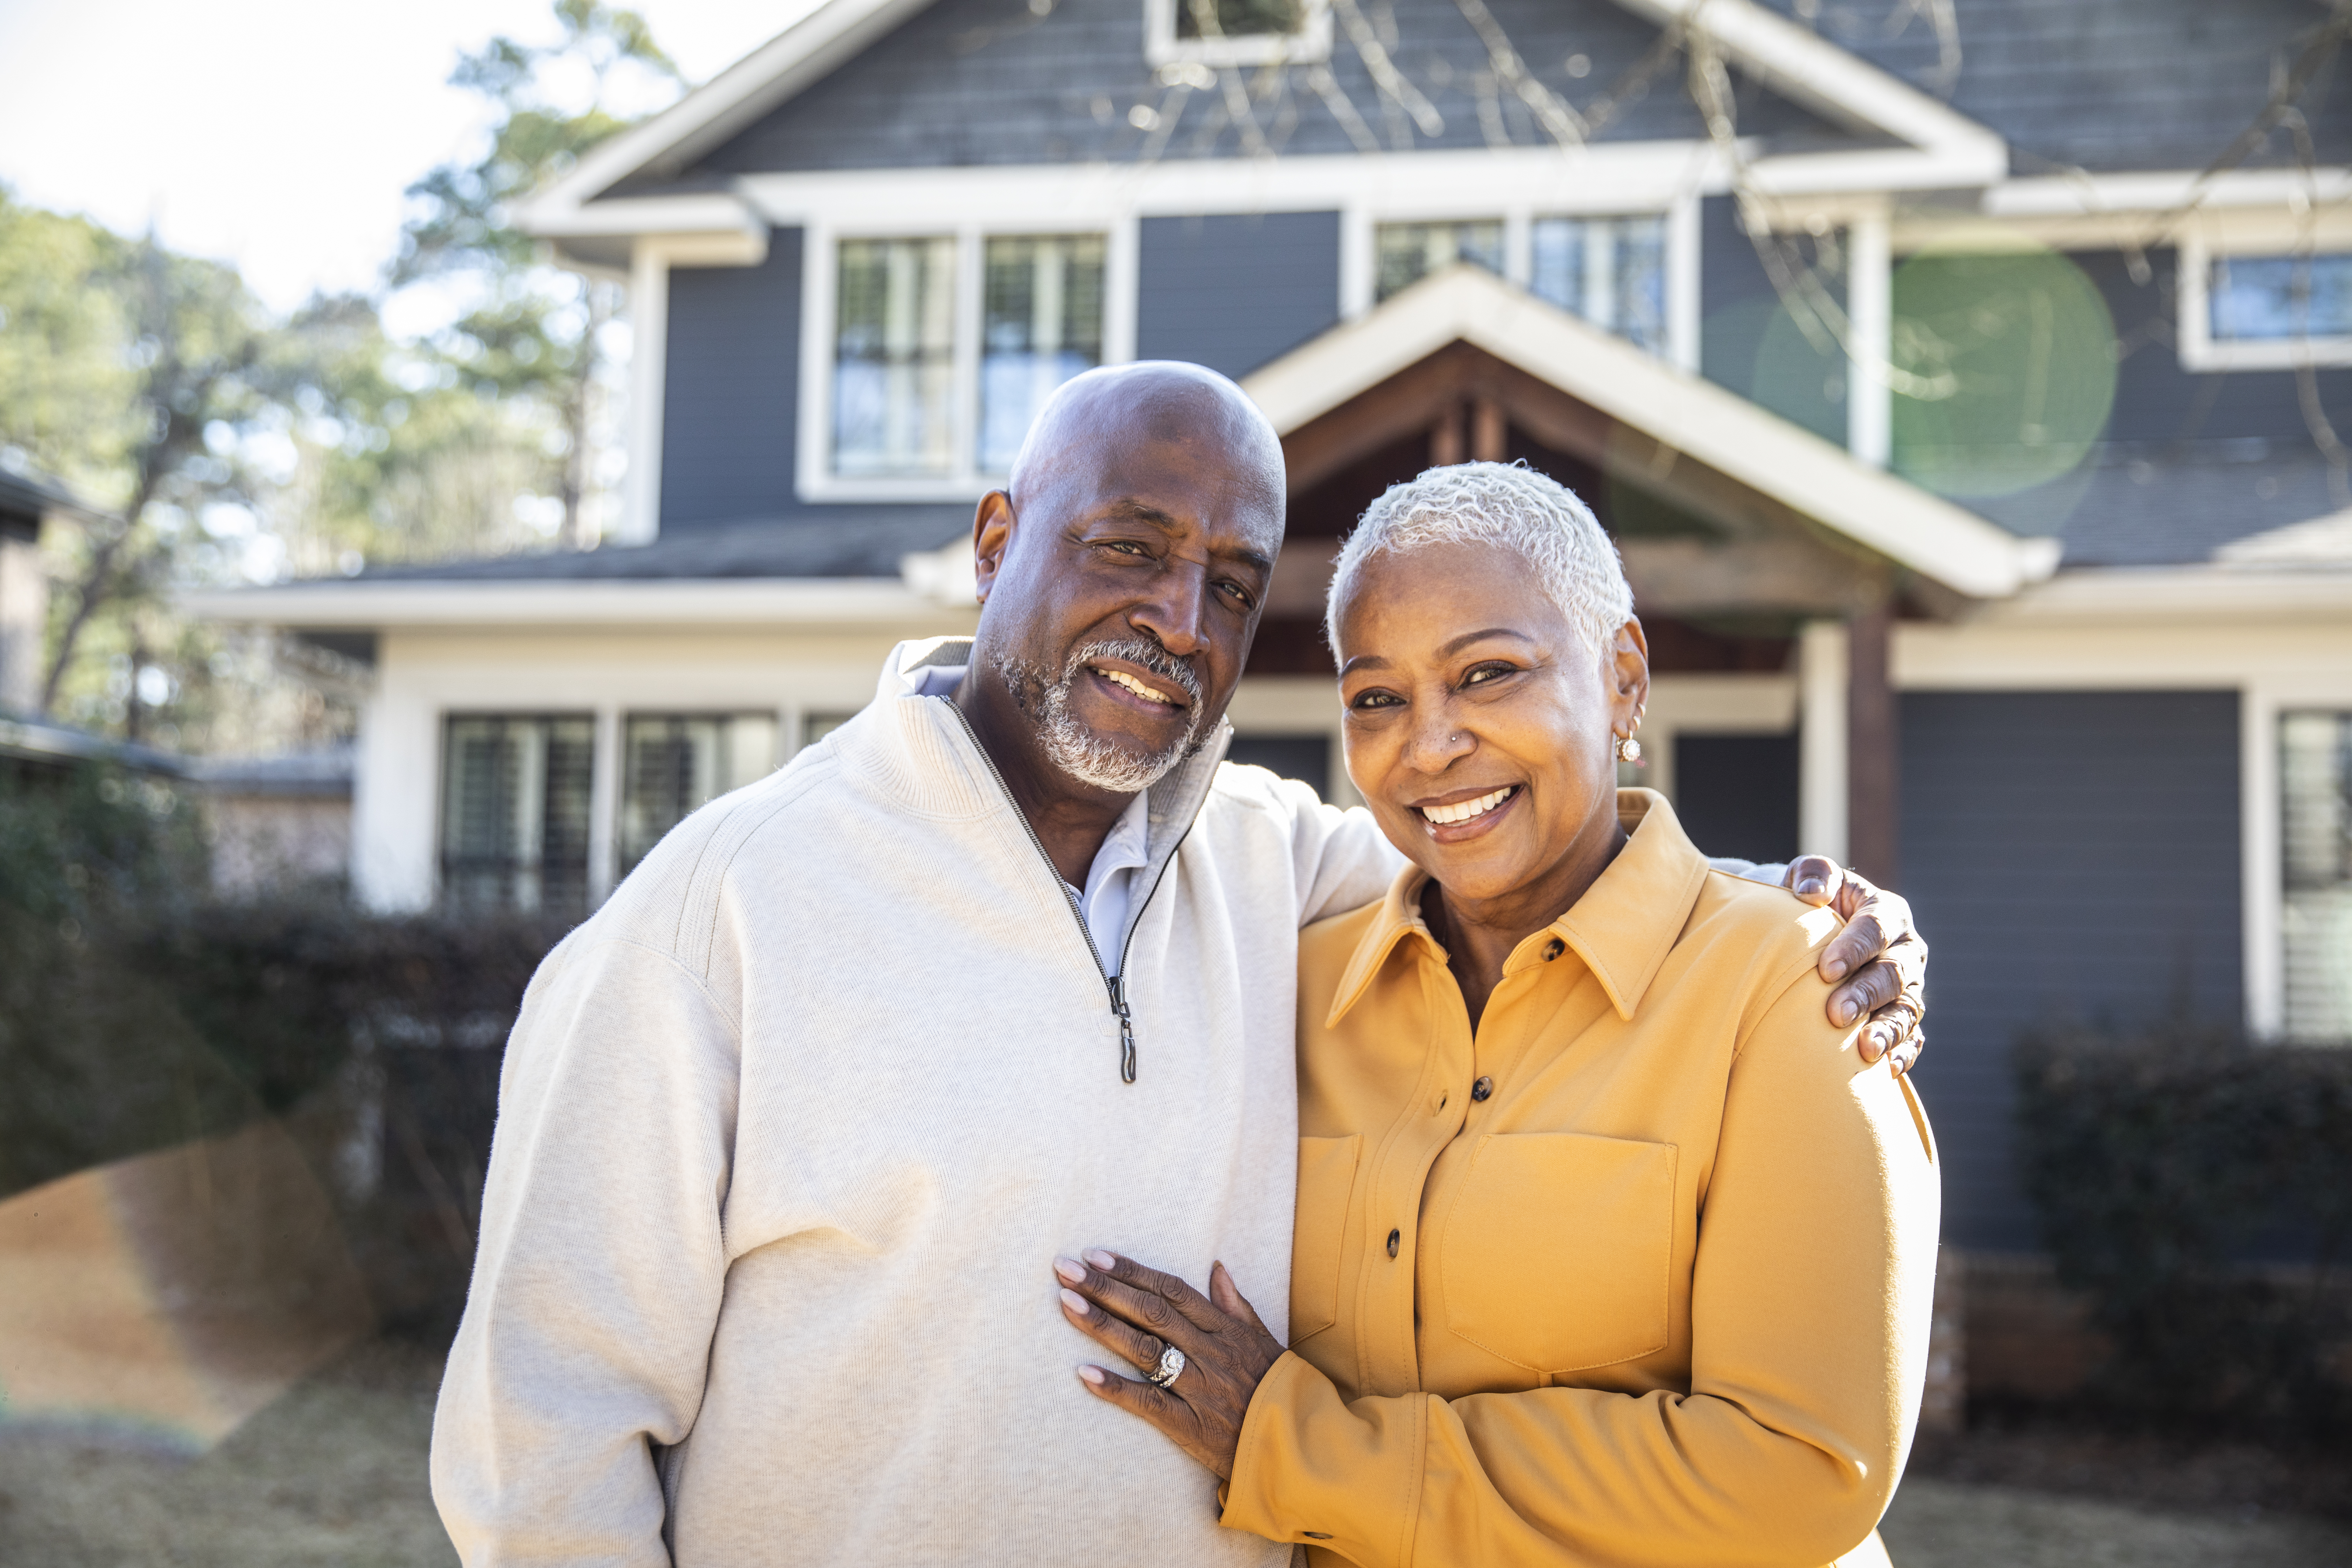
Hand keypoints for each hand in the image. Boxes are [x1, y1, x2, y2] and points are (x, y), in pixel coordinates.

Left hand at [1055, 1249, 1284, 1481]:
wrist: (1297, 1445)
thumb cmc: (1277, 1389)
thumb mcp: (1264, 1340)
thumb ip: (1236, 1304)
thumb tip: (1216, 1267)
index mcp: (1225, 1330)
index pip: (1171, 1290)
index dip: (1132, 1271)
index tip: (1095, 1256)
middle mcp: (1210, 1353)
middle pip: (1151, 1312)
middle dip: (1105, 1288)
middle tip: (1064, 1269)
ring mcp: (1200, 1388)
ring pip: (1146, 1349)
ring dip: (1103, 1324)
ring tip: (1066, 1303)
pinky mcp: (1191, 1425)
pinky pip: (1149, 1403)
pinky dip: (1116, 1387)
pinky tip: (1084, 1373)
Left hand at [1782, 858, 1926, 1074]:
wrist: (1811, 933)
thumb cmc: (1809, 904)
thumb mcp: (1809, 878)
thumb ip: (1813, 874)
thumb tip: (1813, 894)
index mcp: (1887, 913)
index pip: (1877, 928)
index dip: (1854, 948)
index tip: (1824, 969)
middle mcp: (1904, 951)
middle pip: (1893, 974)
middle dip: (1866, 994)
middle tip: (1835, 1014)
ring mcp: (1908, 987)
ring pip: (1907, 1010)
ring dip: (1888, 1030)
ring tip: (1865, 1050)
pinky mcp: (1902, 1016)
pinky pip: (1913, 1038)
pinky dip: (1902, 1053)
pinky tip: (1885, 1070)